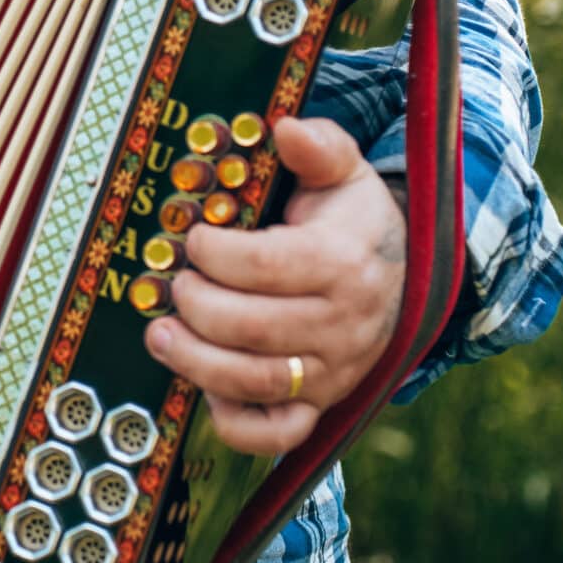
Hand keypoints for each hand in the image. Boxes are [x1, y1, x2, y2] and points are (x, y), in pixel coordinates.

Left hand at [142, 115, 405, 456]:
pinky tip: (205, 390)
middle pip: (254, 329)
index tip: (195, 237)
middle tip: (170, 284)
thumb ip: (318, 146)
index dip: (218, 253)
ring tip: (160, 335)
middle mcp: (342, 325)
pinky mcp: (318, 403)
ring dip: (196, 363)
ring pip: (257, 383)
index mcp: (344, 263)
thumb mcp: (344, 171)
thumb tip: (286, 129)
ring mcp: (331, 371)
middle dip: (197, 305)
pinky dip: (236, 423)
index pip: (268, 266)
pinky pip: (277, 434)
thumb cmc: (353, 219)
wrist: (401, 274)